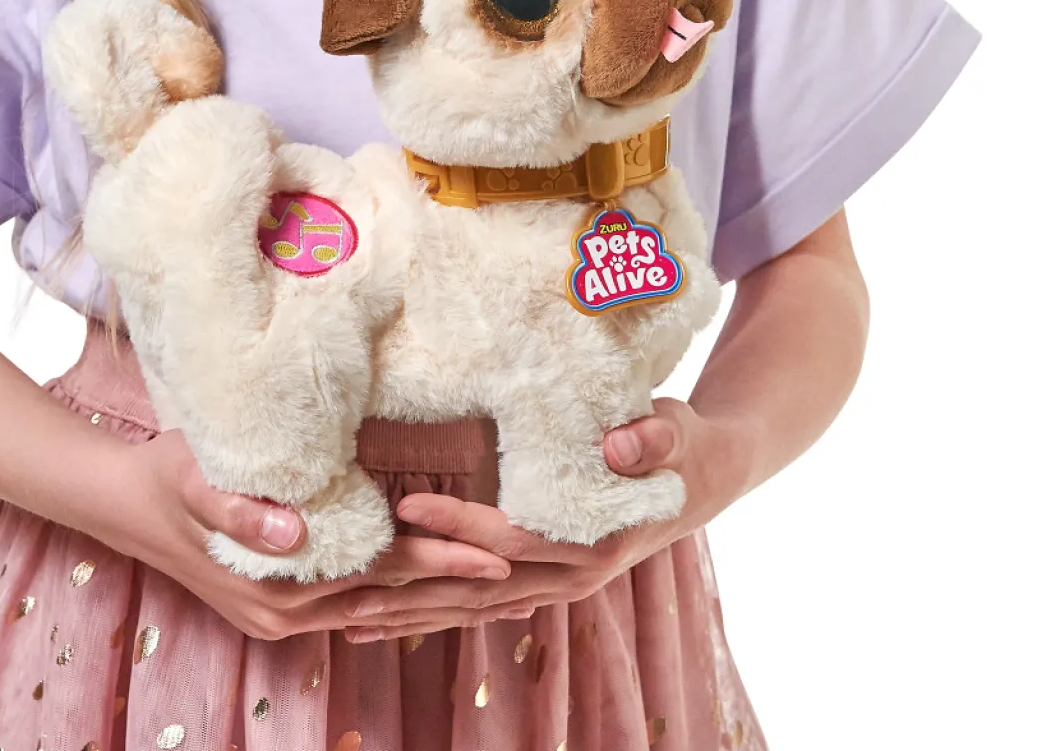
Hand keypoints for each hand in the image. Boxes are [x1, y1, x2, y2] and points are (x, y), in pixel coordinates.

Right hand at [108, 428, 516, 640]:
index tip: (496, 555)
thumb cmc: (169, 476)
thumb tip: (296, 531)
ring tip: (492, 590)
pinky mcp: (278, 606)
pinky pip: (348, 605)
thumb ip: (244, 509)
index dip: (439, 563)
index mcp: (280, 587)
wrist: (125, 503)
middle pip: (386, 601)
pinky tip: (422, 589)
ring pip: (372, 610)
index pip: (380, 574)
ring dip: (429, 599)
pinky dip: (390, 597)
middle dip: (452, 590)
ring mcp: (282, 617)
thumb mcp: (199, 479)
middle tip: (523, 577)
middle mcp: (288, 614)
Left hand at [337, 397, 754, 641]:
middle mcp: (570, 573)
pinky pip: (482, 599)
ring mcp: (555, 582)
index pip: (511, 535)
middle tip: (346, 594)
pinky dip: (436, 608)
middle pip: (477, 589)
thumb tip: (620, 443)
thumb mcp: (673, 433)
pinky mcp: (544, 577)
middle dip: (413, 593)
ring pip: (472, 604)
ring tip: (347, 619)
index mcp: (592, 541)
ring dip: (413, 613)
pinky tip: (394, 613)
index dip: (458, 521)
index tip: (405, 505)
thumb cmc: (680, 447)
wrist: (706, 478)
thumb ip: (650, 438)